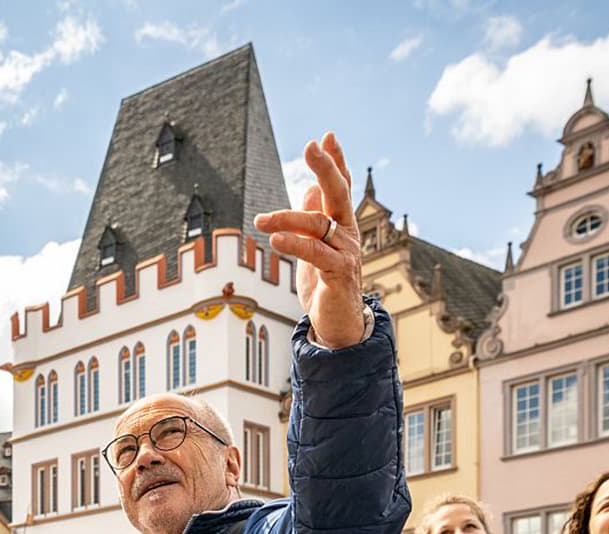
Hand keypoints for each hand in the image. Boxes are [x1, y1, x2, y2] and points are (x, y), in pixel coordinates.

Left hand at [253, 132, 364, 348]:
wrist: (339, 323)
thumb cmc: (326, 283)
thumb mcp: (317, 246)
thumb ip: (315, 217)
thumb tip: (311, 187)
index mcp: (342, 224)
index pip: (340, 187)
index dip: (335, 161)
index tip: (327, 136)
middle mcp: (348, 234)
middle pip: (339, 194)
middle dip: (326, 167)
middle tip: (312, 145)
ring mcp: (346, 253)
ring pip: (318, 224)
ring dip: (286, 218)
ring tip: (260, 220)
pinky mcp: (338, 274)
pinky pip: (315, 253)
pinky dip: (295, 244)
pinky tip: (275, 239)